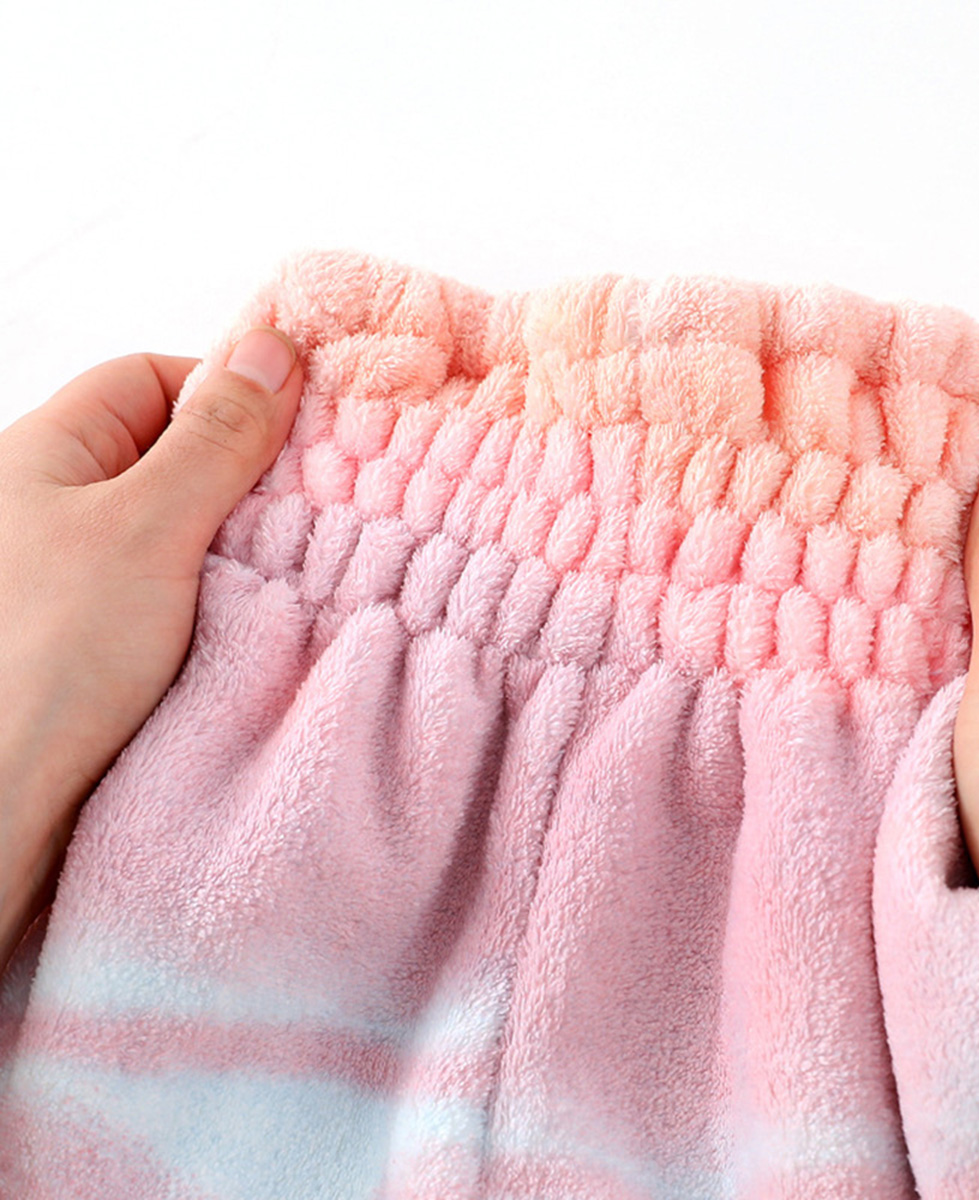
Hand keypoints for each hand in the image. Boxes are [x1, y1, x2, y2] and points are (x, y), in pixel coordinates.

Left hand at [0, 327, 302, 961]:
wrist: (7, 803)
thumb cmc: (52, 655)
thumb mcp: (148, 527)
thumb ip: (217, 436)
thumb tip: (273, 344)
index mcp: (41, 452)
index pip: (149, 377)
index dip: (227, 388)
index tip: (303, 425)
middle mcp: (52, 503)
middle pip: (170, 448)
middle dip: (246, 467)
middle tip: (321, 495)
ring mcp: (77, 571)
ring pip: (181, 521)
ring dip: (241, 535)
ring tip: (304, 555)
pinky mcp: (102, 634)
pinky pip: (178, 582)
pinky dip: (224, 587)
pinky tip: (264, 606)